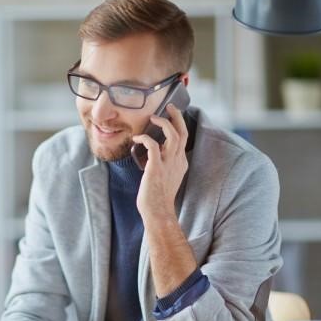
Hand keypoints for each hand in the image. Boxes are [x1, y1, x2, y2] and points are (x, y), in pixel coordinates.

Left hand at [133, 103, 188, 221]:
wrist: (158, 213)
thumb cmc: (158, 198)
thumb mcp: (166, 178)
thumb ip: (163, 166)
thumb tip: (152, 157)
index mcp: (180, 163)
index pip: (184, 139)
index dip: (179, 125)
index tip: (171, 116)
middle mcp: (177, 161)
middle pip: (182, 132)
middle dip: (177, 116)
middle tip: (170, 106)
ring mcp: (168, 164)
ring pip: (172, 135)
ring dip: (163, 123)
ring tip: (153, 117)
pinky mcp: (156, 168)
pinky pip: (153, 145)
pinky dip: (144, 138)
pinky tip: (136, 138)